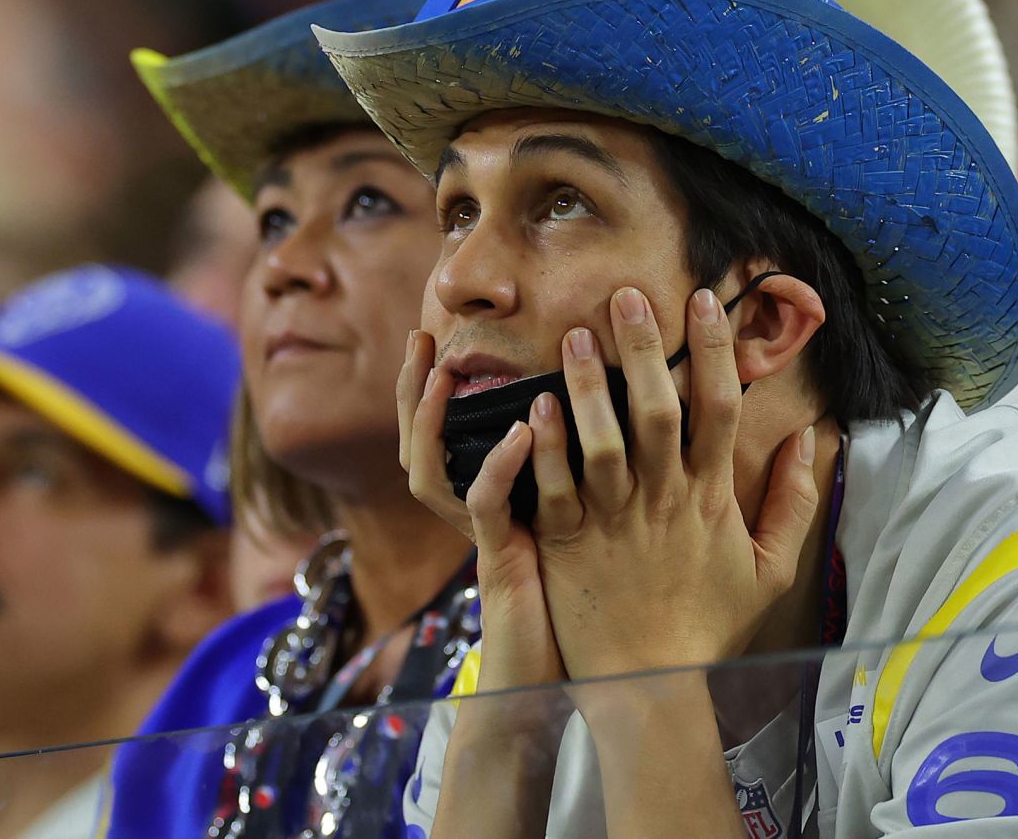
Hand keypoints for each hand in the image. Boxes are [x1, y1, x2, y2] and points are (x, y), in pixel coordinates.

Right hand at [399, 330, 566, 695]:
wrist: (562, 680)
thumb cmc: (578, 604)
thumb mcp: (573, 523)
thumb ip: (577, 468)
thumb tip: (606, 399)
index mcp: (490, 498)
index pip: (443, 434)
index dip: (430, 388)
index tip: (438, 337)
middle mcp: (475, 514)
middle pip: (419, 445)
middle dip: (411, 391)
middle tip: (420, 338)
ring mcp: (483, 539)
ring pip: (431, 474)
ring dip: (431, 422)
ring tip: (441, 375)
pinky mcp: (500, 564)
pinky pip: (485, 510)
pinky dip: (498, 467)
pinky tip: (522, 432)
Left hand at [528, 286, 824, 679]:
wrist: (651, 683)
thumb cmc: (707, 624)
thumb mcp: (769, 567)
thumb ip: (795, 502)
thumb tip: (815, 442)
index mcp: (711, 497)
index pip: (720, 409)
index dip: (715, 350)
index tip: (705, 300)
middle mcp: (664, 500)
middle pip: (659, 410)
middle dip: (646, 348)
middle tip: (627, 295)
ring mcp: (613, 521)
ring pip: (602, 441)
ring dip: (591, 385)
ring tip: (579, 335)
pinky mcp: (565, 543)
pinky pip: (551, 487)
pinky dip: (543, 446)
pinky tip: (534, 405)